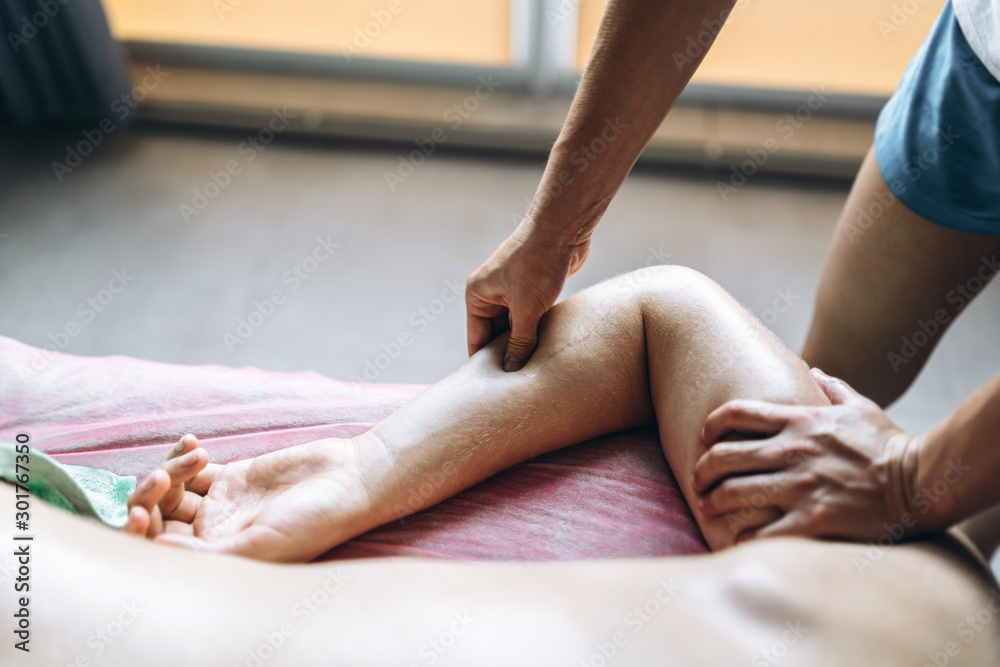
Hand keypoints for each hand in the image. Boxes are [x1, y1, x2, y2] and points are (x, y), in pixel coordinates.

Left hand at [123, 434, 380, 561]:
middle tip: (162, 478)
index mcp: (216, 561)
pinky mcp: (231, 476)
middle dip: (148, 499)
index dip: (138, 537)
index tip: (141, 513)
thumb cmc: (314, 521)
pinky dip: (183, 454)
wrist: (348, 480)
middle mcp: (212, 536)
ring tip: (195, 456)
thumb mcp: (262, 545)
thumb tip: (156, 550)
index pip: (159, 553)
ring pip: (169, 491)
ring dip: (170, 470)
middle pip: (156, 521)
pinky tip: (193, 442)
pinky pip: (190, 467)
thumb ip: (208, 554)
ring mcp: (220, 505)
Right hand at [466, 222, 589, 370]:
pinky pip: (531, 318)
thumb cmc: (539, 262)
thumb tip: (511, 368)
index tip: (492, 387)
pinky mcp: (532, 289)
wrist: (563, 229)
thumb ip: (520, 341)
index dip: (484, 363)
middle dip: (507, 354)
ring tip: (534, 370)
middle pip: (495, 334)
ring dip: (524, 343)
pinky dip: (536, 331)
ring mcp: (512, 291)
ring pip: (515, 327)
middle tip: (517, 384)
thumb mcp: (527, 309)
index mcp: (478, 295)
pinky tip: (546, 350)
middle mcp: (491, 293)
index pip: (476, 338)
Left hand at [692, 369, 920, 542]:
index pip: (736, 412)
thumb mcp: (860, 407)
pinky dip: (744, 537)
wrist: (921, 481)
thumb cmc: (888, 444)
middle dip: (702, 469)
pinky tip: (739, 539)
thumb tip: (813, 370)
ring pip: (734, 492)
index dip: (712, 424)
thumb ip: (832, 387)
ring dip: (713, 501)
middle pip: (724, 455)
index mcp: (799, 420)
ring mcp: (801, 485)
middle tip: (696, 481)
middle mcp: (793, 450)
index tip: (704, 437)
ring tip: (707, 507)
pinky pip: (763, 531)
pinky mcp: (813, 518)